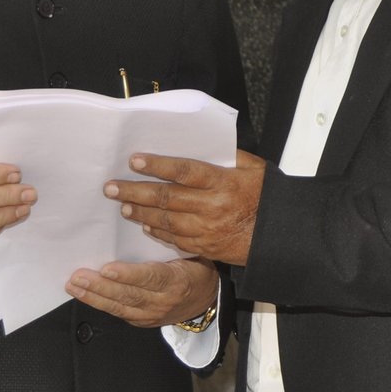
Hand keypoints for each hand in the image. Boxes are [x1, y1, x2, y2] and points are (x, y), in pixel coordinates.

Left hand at [66, 257, 218, 327]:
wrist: (206, 300)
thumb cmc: (196, 269)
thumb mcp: (190, 254)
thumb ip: (167, 245)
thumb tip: (141, 225)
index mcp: (177, 281)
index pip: (150, 277)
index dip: (128, 275)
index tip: (107, 268)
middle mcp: (162, 301)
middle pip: (128, 295)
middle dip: (100, 286)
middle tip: (78, 276)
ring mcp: (151, 315)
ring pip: (119, 307)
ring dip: (93, 297)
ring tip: (74, 285)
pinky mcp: (141, 322)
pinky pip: (118, 313)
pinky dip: (100, 304)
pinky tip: (84, 295)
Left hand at [105, 150, 266, 265]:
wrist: (279, 236)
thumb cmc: (267, 198)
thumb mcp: (255, 168)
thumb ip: (229, 156)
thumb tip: (204, 144)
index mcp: (223, 182)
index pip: (184, 171)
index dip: (158, 166)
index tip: (135, 160)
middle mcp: (212, 206)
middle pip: (166, 198)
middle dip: (135, 192)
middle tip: (111, 188)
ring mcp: (206, 229)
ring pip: (165, 221)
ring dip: (140, 214)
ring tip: (121, 206)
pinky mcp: (205, 247)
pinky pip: (175, 240)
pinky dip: (157, 232)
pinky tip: (144, 226)